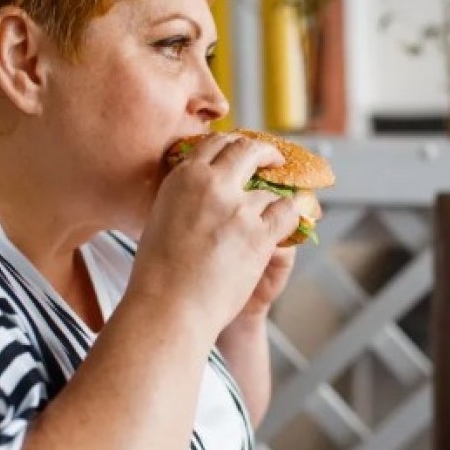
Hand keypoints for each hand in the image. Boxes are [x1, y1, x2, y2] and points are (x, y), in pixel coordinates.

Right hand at [128, 134, 300, 338]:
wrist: (170, 305)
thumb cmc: (158, 273)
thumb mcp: (161, 218)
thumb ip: (182, 196)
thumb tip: (198, 184)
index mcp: (183, 177)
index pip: (215, 143)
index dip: (233, 145)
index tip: (242, 151)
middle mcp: (212, 184)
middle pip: (247, 151)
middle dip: (264, 152)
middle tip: (273, 160)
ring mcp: (238, 208)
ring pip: (270, 190)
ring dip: (272, 201)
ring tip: (271, 213)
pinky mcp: (259, 233)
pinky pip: (287, 212)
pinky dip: (290, 217)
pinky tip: (286, 225)